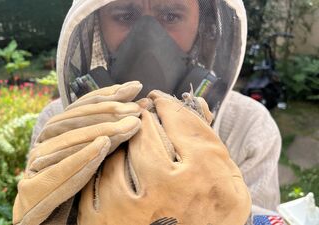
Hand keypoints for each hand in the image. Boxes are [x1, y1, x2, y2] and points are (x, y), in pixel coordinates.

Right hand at [13, 81, 142, 224]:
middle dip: (105, 113)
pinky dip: (79, 160)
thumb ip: (113, 133)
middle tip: (135, 111)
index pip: (78, 110)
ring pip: (62, 145)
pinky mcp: (31, 195)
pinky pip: (55, 176)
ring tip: (127, 126)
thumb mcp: (102, 158)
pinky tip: (102, 147)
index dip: (105, 95)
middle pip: (69, 123)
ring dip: (97, 132)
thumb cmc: (84, 193)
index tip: (134, 87)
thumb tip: (140, 105)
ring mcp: (33, 171)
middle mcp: (41, 150)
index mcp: (55, 139)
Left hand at [78, 90, 250, 224]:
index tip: (160, 100)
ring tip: (128, 139)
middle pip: (147, 136)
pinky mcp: (106, 221)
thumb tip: (196, 103)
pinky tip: (112, 163)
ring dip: (123, 142)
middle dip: (144, 118)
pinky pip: (97, 180)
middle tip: (142, 113)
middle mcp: (166, 191)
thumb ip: (212, 143)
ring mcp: (133, 208)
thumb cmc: (213, 216)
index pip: (182, 125)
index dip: (169, 106)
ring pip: (118, 155)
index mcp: (201, 176)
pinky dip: (104, 167)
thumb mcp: (228, 182)